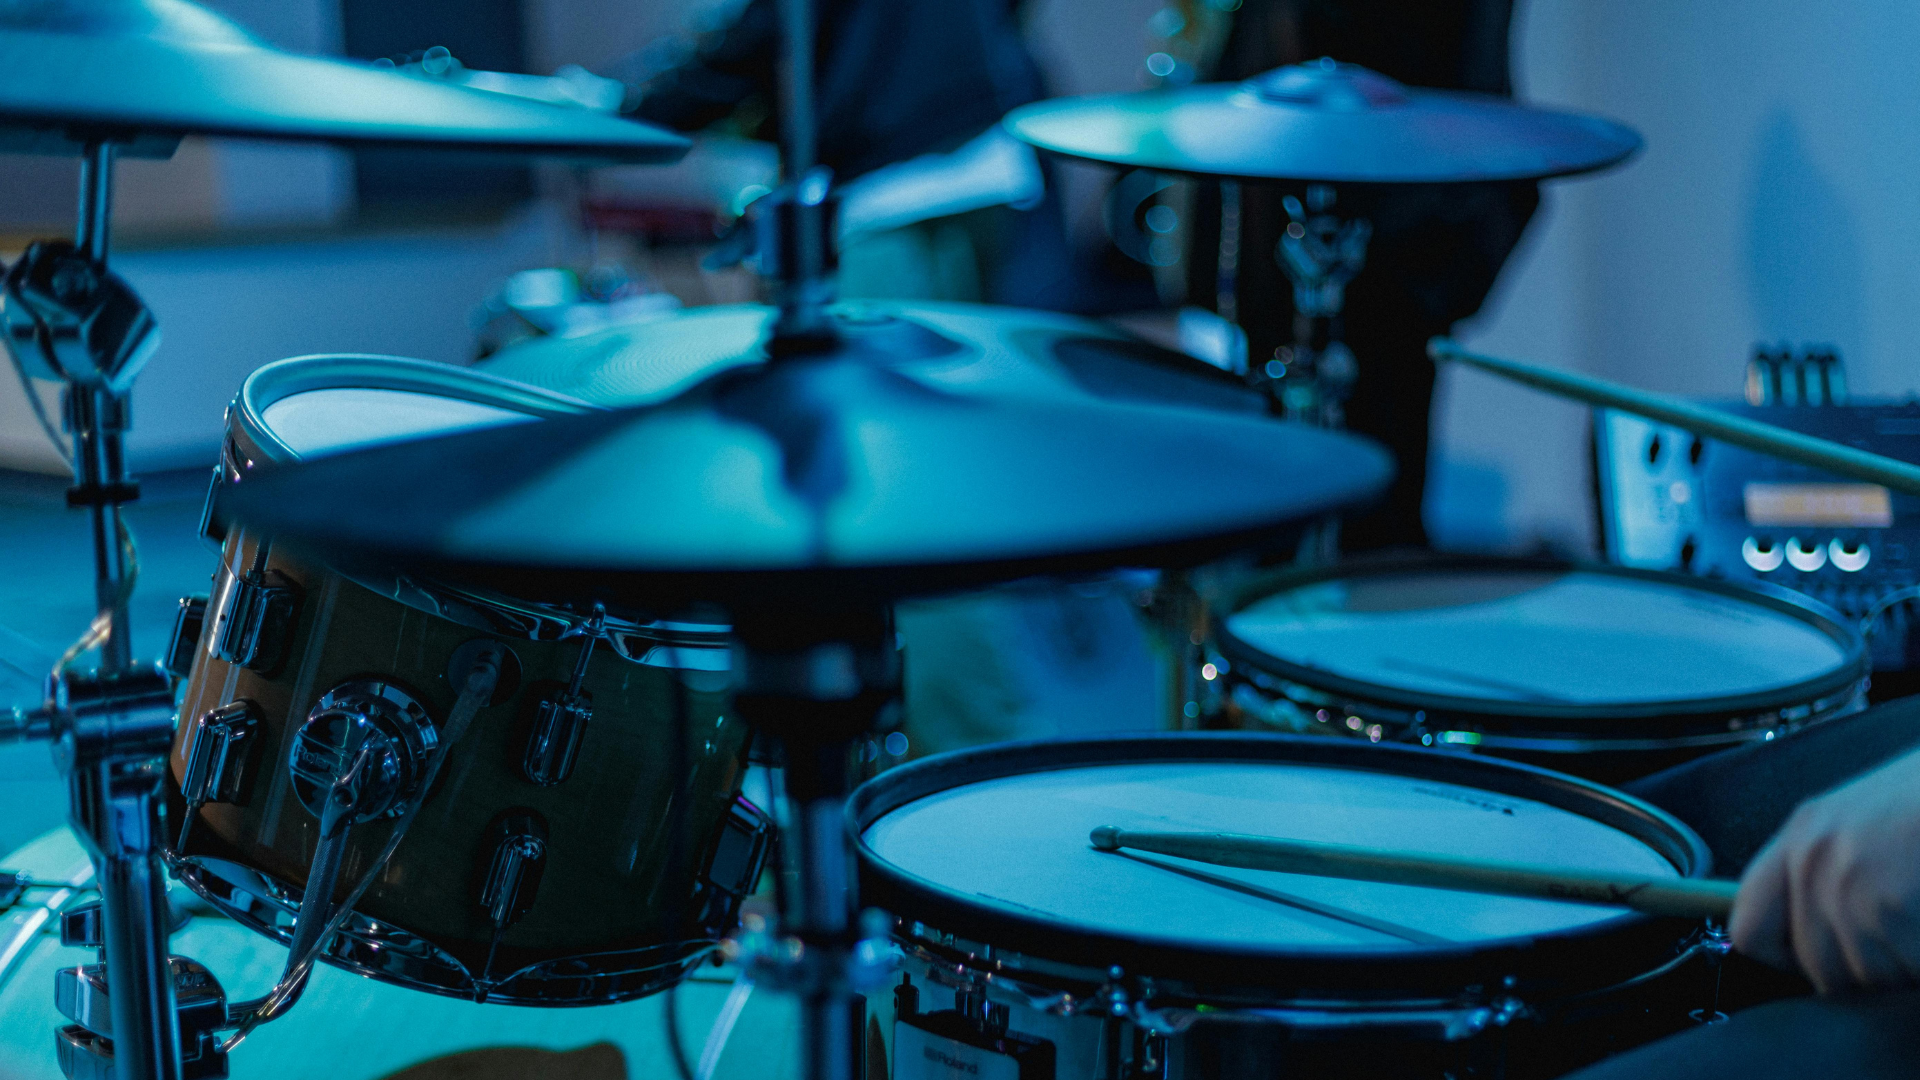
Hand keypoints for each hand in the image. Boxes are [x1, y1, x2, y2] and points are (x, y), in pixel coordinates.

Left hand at [1731, 745, 1919, 992]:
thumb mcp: (1859, 820)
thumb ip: (1825, 872)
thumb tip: (1814, 945)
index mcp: (1799, 836)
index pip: (1749, 929)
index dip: (1786, 958)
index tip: (1817, 960)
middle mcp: (1811, 861)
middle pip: (1818, 967)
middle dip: (1868, 970)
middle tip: (1901, 937)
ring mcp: (1848, 884)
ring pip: (1869, 977)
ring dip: (1904, 966)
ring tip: (1918, 918)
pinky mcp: (1889, 906)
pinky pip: (1906, 970)